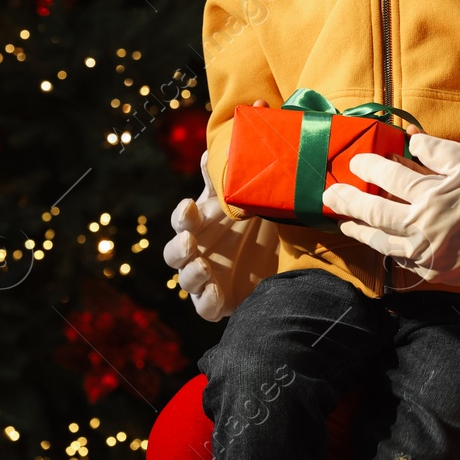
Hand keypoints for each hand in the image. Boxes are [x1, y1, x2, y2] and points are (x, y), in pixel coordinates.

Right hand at [163, 147, 280, 320]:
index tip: (190, 205)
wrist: (284, 254)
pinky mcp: (219, 301)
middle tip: (189, 240)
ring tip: (203, 268)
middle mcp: (197, 252)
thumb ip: (226, 180)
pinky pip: (205, 307)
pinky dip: (206, 302)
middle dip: (178, 248)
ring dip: (191, 275)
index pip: (182, 221)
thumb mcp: (245, 199)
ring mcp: (206, 278)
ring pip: (185, 281)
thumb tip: (210, 151)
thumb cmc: (256, 219)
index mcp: (201, 225)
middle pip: (174, 254)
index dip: (183, 215)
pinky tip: (215, 293)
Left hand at [323, 134, 459, 304]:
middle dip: (348, 201)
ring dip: (358, 229)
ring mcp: (425, 253)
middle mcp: (422, 226)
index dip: (369, 167)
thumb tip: (411, 141)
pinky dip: (382, 248)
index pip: (389, 177)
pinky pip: (398, 260)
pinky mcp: (431, 272)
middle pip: (374, 212)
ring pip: (380, 241)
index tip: (357, 161)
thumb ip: (439, 151)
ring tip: (344, 221)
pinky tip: (377, 240)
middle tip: (330, 193)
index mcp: (433, 196)